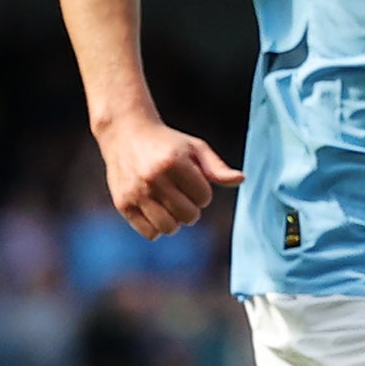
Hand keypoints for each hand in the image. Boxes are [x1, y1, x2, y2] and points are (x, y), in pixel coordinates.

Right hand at [96, 109, 243, 239]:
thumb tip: (241, 180)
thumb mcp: (195, 148)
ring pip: (168, 228)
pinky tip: (155, 211)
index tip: (193, 182)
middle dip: (191, 209)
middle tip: (183, 195)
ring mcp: (136, 192)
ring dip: (175, 221)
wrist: (125, 133)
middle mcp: (153, 177)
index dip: (203, 193)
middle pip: (188, 216)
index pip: (204, 197)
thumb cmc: (167, 142)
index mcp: (174, 161)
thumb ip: (217, 168)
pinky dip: (156, 228)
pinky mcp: (122, 203)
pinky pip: (148, 232)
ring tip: (170, 205)